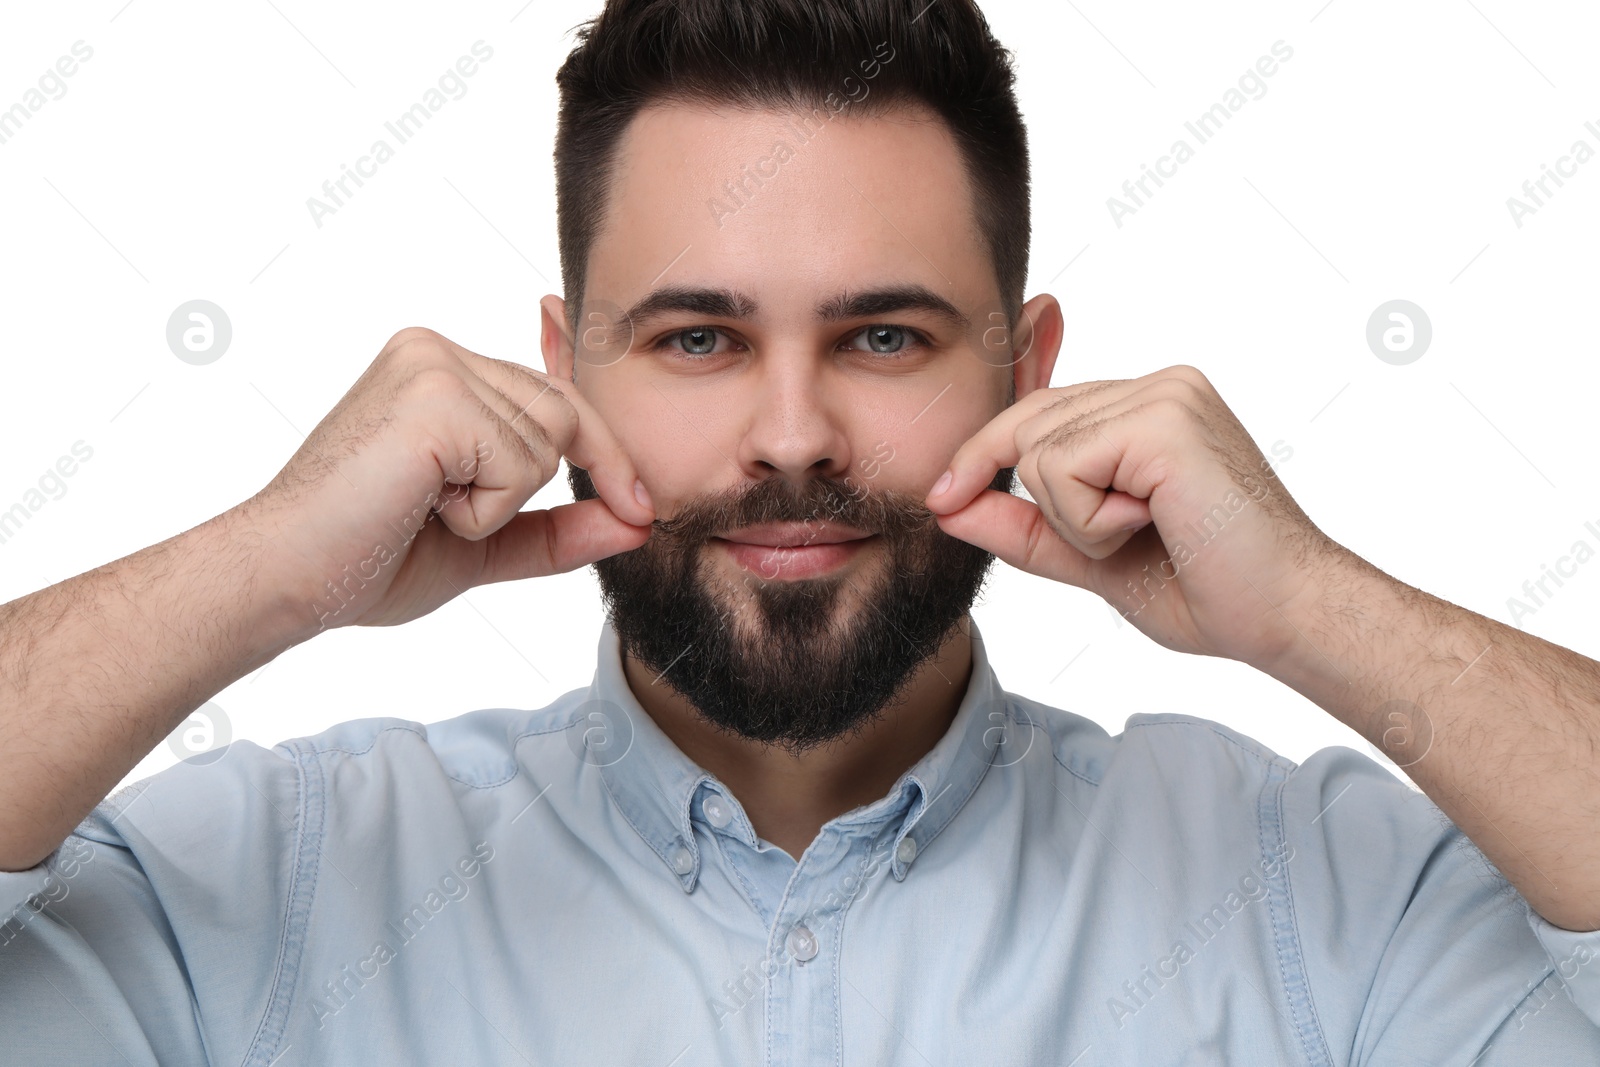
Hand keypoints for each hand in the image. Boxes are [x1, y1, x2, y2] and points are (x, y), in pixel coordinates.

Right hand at [239, 327, 653, 633]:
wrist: (287, 578)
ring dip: (502, 502)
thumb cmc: (365, 558)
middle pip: (566, 414)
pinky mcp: (434, 395)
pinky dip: (484, 509)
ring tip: (426, 508)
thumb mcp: (485, 544)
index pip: (554, 394)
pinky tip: (422, 507)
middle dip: (559, 481)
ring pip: (549, 440)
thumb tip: (639, 523)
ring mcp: (433, 364)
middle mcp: (436, 350)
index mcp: (440, 368)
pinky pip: (521, 463)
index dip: (603, 449)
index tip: (638, 502)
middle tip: (468, 519)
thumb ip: (557, 529)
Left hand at [925, 364, 1341, 670]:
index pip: (1037, 411)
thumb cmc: (1208, 588)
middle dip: (1039, 500)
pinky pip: (1062, 467)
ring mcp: (1164, 394)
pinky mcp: (1163, 420)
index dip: (985, 453)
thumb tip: (948, 505)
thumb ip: (1024, 526)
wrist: (1283, 616)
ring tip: (1144, 531)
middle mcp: (1157, 385)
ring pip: (1038, 450)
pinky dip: (1088, 519)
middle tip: (1116, 538)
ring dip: (1074, 519)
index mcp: (1148, 406)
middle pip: (1026, 425)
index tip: (943, 494)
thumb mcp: (1089, 556)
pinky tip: (1149, 524)